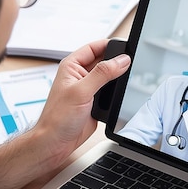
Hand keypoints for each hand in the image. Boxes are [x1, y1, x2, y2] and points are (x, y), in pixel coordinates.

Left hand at [35, 39, 130, 168]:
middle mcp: (81, 75)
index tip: (127, 48)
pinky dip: (118, 93)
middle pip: (105, 61)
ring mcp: (89, 89)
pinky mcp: (96, 102)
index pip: (95, 47)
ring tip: (126, 79)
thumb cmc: (57, 117)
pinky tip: (121, 94)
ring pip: (110, 77)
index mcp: (72, 66)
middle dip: (118, 62)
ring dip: (119, 78)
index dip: (111, 45)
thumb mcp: (81, 91)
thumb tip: (121, 60)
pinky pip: (112, 92)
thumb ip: (102, 74)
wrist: (56, 142)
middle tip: (130, 65)